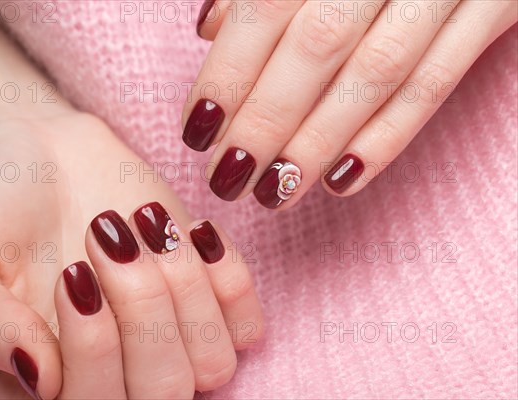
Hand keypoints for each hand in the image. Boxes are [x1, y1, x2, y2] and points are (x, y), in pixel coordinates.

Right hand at [0, 114, 262, 398]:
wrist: (38, 152)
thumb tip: (43, 377)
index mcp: (52, 383)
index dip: (94, 347)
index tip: (72, 271)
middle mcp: (116, 373)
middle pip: (163, 391)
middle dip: (142, 305)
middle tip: (106, 233)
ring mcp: (169, 339)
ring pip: (212, 363)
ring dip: (184, 286)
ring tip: (143, 224)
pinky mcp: (207, 298)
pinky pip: (248, 325)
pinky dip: (229, 280)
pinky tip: (191, 232)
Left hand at [182, 0, 516, 206]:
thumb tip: (210, 30)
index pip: (265, 9)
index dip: (228, 75)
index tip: (198, 131)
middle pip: (316, 47)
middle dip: (265, 121)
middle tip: (227, 177)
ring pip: (376, 74)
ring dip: (317, 143)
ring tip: (274, 193)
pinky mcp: (497, 7)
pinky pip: (438, 82)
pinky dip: (388, 137)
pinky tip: (342, 180)